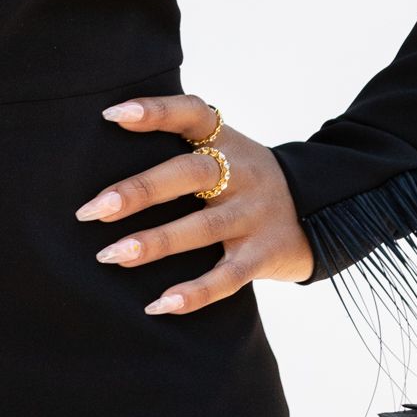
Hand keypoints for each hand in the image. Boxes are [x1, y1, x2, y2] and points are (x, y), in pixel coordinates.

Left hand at [75, 93, 313, 309]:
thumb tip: (106, 146)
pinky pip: (227, 278)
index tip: (112, 115)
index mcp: (227, 141)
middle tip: (93, 210)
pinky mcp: (263, 256)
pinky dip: (194, 293)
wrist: (323, 211)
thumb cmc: (245, 180)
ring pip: (203, 228)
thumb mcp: (226, 151)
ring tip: (111, 255)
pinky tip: (160, 305)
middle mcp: (242, 174)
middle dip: (140, 190)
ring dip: (155, 243)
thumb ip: (182, 147)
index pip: (192, 114)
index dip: (155, 111)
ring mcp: (254, 215)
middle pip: (191, 173)